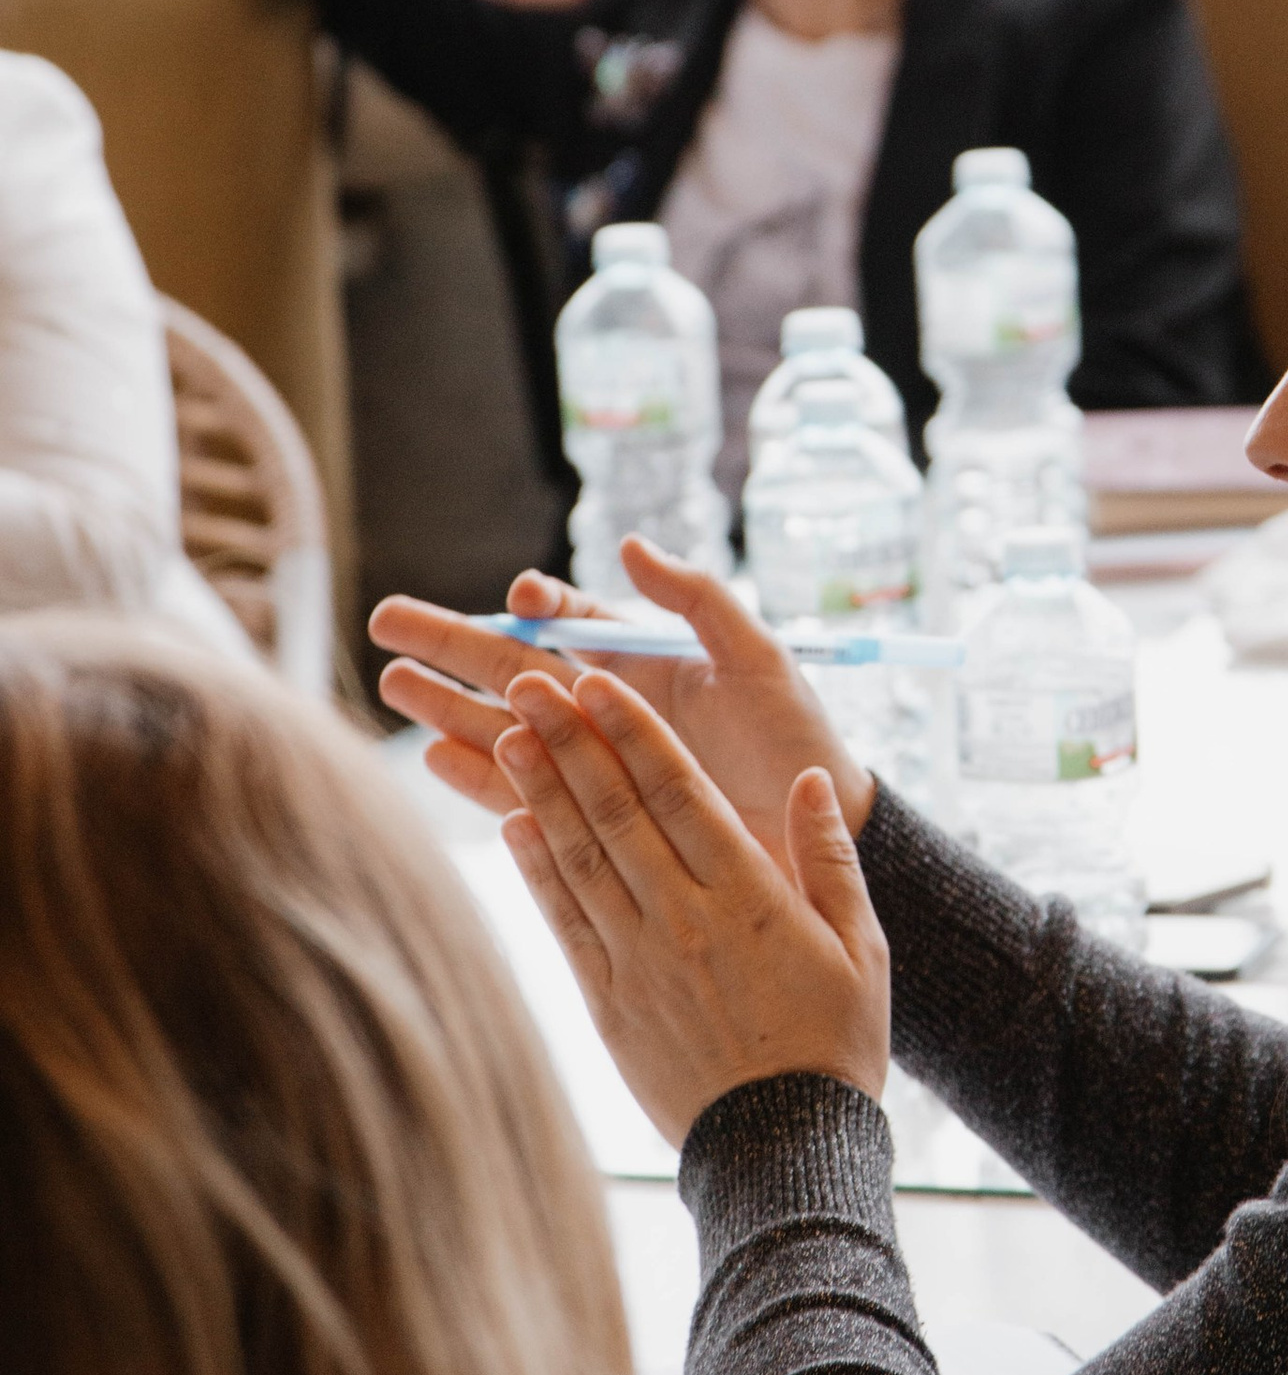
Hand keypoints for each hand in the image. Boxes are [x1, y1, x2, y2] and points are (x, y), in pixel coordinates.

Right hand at [373, 536, 877, 863]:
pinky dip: (479, 776)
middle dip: (451, 646)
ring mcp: (593, 764)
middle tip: (385, 623)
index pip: (573, 620)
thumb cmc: (796, 738)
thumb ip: (697, 598)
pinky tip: (435, 757)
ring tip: (391, 685)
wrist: (814, 830)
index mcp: (644, 659)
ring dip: (448, 707)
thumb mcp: (757, 656)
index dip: (539, 608)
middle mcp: (608, 708)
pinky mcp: (590, 819)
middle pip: (513, 667)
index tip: (520, 600)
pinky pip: (523, 792)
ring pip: (504, 726)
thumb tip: (630, 544)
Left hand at [495, 666, 889, 1141]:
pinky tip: (515, 825)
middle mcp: (683, 919)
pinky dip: (537, 871)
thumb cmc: (834, 1044)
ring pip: (579, 858)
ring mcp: (638, 962)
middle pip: (615, 811)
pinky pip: (564, 923)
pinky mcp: (608, 1003)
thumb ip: (830, 857)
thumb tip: (812, 782)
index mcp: (748, 897)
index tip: (595, 680)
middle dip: (570, 740)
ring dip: (540, 791)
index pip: (677, 791)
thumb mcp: (861, 947)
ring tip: (508, 732)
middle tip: (528, 682)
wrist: (783, 1149)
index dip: (631, 730)